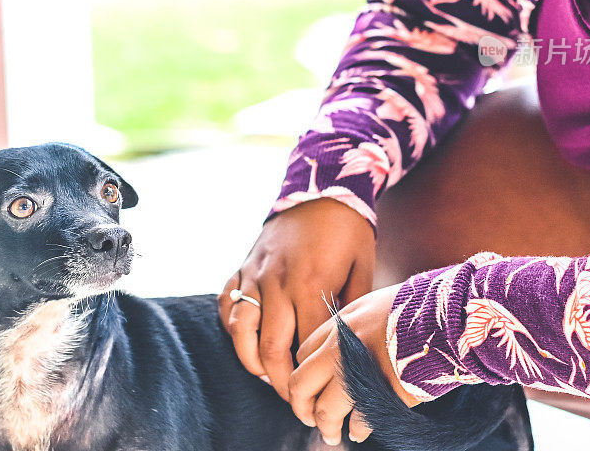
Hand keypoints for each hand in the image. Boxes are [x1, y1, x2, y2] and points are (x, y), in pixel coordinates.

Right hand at [218, 198, 374, 400]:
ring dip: (252, 361)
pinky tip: (250, 341)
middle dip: (282, 382)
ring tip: (270, 374)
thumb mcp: (363, 267)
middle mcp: (277, 280)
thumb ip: (352, 307)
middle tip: (295, 398)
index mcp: (310, 282)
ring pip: (241, 331)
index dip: (312, 375)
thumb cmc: (347, 231)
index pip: (306, 345)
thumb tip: (347, 346)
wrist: (319, 190)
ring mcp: (255, 273)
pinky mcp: (243, 266)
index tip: (321, 392)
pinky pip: (227, 304)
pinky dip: (233, 328)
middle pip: (271, 347)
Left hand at [289, 285, 419, 444]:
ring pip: (325, 410)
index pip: (303, 354)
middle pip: (302, 384)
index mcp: (338, 326)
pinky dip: (356, 430)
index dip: (304, 374)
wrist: (443, 318)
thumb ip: (351, 327)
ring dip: (327, 426)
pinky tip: (359, 431)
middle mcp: (339, 349)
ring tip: (332, 434)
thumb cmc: (414, 308)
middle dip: (302, 406)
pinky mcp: (379, 395)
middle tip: (310, 417)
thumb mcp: (372, 305)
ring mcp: (357, 373)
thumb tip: (339, 346)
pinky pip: (357, 421)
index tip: (310, 386)